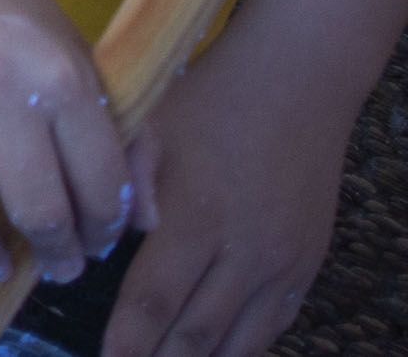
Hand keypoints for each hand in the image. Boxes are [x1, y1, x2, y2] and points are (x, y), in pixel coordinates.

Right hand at [0, 0, 132, 287]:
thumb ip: (122, 133)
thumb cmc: (0, 2)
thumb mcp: (74, 49)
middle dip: (54, 255)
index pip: (97, 183)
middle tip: (57, 269)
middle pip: (34, 210)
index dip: (105, 228)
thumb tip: (144, 220)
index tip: (97, 242)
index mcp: (57, 73)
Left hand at [103, 51, 345, 356]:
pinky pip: (274, 325)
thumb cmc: (206, 102)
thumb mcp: (148, 127)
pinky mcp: (306, 265)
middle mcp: (244, 252)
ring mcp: (282, 264)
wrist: (294, 86)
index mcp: (196, 218)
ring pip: (238, 341)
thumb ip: (123, 184)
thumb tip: (108, 242)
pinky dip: (242, 346)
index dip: (128, 340)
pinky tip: (214, 351)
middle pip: (196, 333)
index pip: (154, 300)